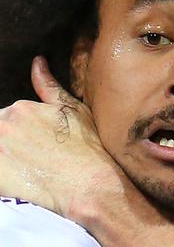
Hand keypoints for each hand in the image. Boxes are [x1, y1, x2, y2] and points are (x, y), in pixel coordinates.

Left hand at [0, 56, 126, 217]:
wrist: (91, 185)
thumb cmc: (89, 149)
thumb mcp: (74, 110)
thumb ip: (48, 86)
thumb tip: (37, 61)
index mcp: (20, 108)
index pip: (5, 119)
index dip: (19, 134)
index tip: (35, 145)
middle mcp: (4, 125)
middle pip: (0, 132)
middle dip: (10, 144)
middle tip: (34, 159)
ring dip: (7, 157)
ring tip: (28, 169)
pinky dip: (4, 175)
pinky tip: (22, 178)